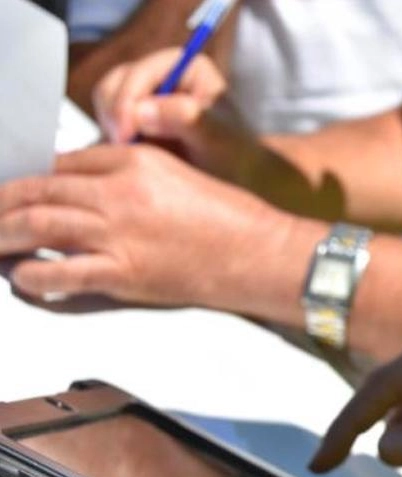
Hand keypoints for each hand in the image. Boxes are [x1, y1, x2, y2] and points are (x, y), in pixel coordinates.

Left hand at [0, 144, 312, 317]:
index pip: (64, 162)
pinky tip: (23, 277)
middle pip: (40, 190)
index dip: (33, 177)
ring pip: (38, 225)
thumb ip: (134, 176)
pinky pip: (62, 272)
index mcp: (135, 160)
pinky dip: (33, 276)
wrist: (261, 253)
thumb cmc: (233, 218)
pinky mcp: (124, 272)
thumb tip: (91, 190)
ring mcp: (119, 233)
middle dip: (3, 201)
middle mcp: (119, 191)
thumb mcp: (180, 175)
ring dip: (3, 233)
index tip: (19, 190)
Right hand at [93, 48, 227, 157]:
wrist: (237, 179)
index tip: (126, 135)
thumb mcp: (216, 138)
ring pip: (106, 105)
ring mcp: (146, 97)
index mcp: (185, 66)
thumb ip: (186, 119)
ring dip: (111, 129)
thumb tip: (142, 110)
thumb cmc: (235, 155)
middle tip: (122, 148)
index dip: (126, 101)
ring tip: (128, 155)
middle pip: (114, 85)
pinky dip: (111, 141)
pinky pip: (109, 126)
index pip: (138, 73)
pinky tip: (126, 160)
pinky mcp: (135, 121)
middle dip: (114, 116)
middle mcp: (162, 76)